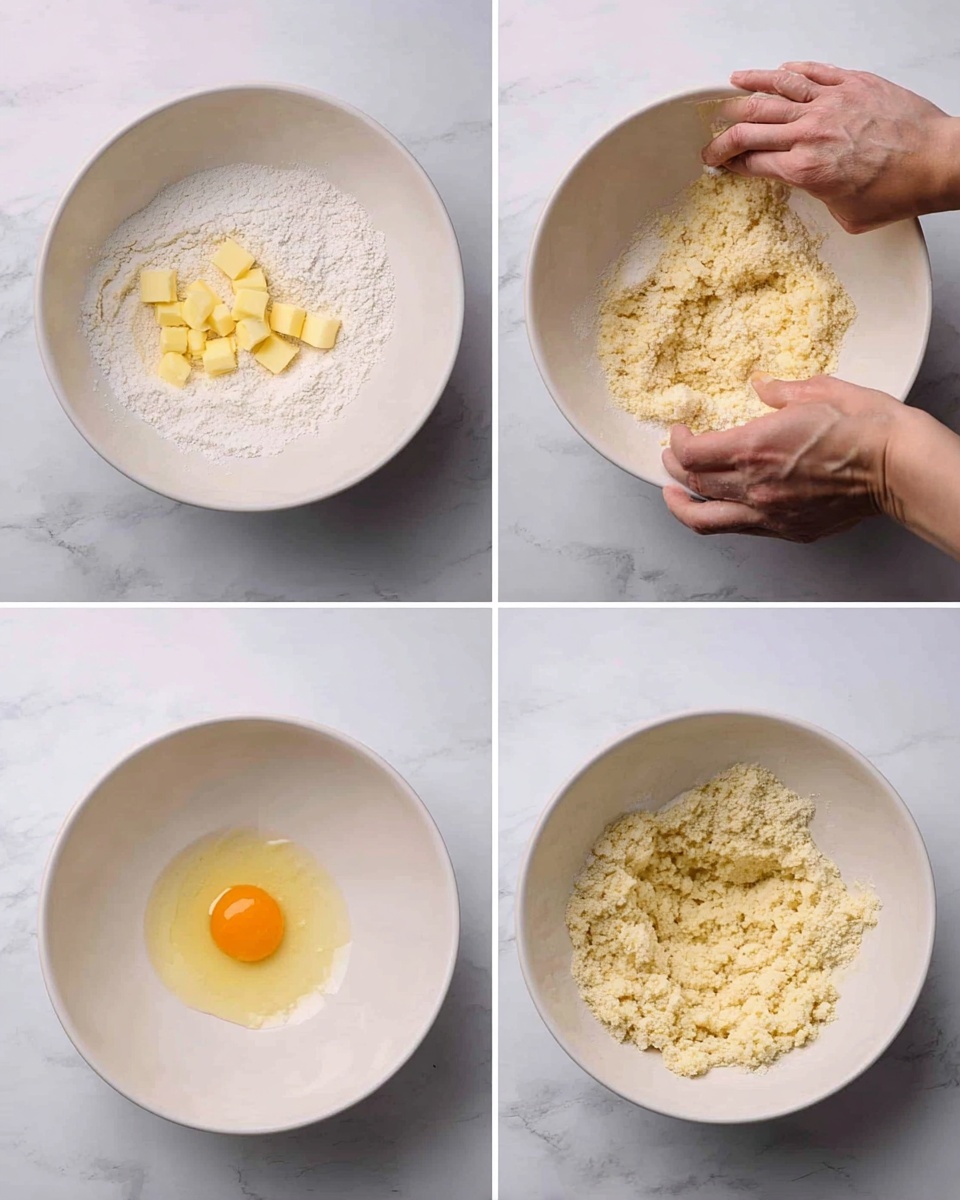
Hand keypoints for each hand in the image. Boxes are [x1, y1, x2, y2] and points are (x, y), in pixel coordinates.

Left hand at [661, 375, 902, 542]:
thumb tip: (762, 386)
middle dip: (675, 469)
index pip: (692, 454)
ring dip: (684, 505)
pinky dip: (721, 517)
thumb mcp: (819, 391)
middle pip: (694, 484)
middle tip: (671, 459)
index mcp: (754, 448)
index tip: (678, 433)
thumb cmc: (865, 428)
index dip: (677, 443)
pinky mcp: (788, 530)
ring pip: (708, 519)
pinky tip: (720, 508)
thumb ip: (781, 391)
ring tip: (675, 496)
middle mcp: (754, 486)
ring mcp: (770, 514)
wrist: (898, 467)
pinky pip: (740, 529)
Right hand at [703, 63, 959, 231]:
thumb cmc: (898, 190)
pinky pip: (813, 72)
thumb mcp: (846, 215)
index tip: (719, 166)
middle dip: (724, 135)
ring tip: (731, 86)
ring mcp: (831, 104)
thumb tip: (813, 187)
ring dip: (748, 88)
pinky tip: (778, 71)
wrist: (937, 161)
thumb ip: (820, 197)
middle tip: (713, 140)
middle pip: (751, 126)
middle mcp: (811, 133)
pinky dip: (790, 72)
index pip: (752, 161)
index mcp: (805, 169)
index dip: (729, 164)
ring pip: (776, 90)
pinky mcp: (853, 84)